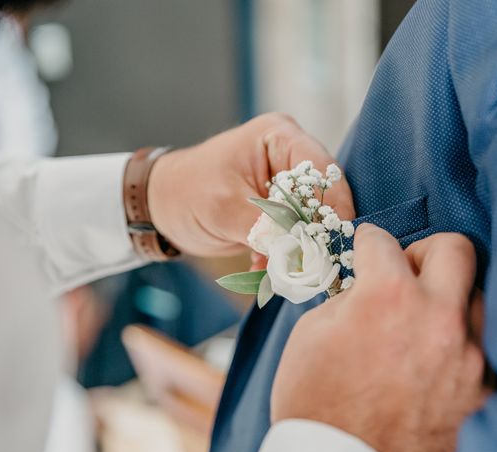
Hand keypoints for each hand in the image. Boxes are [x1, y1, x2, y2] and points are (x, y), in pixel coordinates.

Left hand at [147, 113, 354, 256]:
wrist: (162, 206)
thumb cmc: (185, 193)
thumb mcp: (224, 208)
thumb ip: (265, 228)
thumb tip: (302, 250)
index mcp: (278, 137)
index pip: (321, 171)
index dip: (334, 206)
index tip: (333, 240)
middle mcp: (288, 155)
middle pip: (323, 196)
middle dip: (315, 231)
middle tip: (311, 262)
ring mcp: (285, 182)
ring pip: (311, 218)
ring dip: (298, 246)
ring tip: (280, 270)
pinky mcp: (279, 207)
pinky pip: (296, 231)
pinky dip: (283, 252)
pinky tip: (262, 265)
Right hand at [271, 226, 487, 451]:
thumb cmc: (314, 401)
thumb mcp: (311, 333)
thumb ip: (349, 297)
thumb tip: (367, 286)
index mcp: (387, 297)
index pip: (384, 241)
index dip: (367, 240)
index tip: (366, 247)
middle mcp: (436, 318)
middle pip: (455, 248)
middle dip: (425, 250)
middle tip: (404, 271)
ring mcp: (465, 356)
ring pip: (478, 294)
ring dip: (448, 295)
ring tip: (421, 316)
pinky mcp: (479, 390)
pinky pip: (481, 345)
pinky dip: (458, 339)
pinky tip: (433, 353)